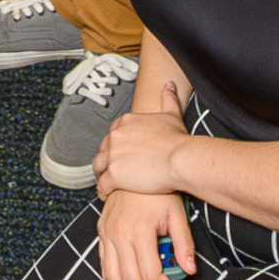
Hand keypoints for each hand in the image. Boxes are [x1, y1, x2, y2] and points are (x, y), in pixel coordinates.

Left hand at [94, 79, 189, 198]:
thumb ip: (168, 99)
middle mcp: (115, 136)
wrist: (180, 158)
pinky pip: (102, 185)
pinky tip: (109, 195)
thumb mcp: (172, 115)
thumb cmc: (178, 140)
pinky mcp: (114, 174)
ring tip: (108, 184)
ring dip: (101, 175)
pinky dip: (103, 191)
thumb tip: (169, 85)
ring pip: (98, 167)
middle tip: (115, 170)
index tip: (121, 153)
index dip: (116, 145)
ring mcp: (113, 155)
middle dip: (107, 160)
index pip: (112, 133)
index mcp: (126, 122)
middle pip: (103, 149)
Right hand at [96, 187, 197, 279]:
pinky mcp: (101, 232)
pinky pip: (102, 264)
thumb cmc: (159, 190)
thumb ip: (184, 244)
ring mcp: (107, 234)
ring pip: (113, 277)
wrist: (136, 166)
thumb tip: (190, 270)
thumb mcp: (177, 214)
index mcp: (139, 230)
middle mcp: (119, 234)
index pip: (152, 274)